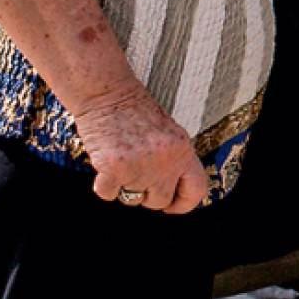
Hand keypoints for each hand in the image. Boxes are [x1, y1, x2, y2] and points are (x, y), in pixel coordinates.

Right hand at [73, 85, 208, 214]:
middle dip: (146, 193)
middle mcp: (165, 161)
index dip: (184, 203)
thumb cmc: (134, 110)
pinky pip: (107, 194)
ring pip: (132, 199)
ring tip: (121, 159)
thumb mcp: (168, 133)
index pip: (196, 190)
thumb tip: (173, 190)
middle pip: (159, 201)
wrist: (107, 92)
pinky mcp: (114, 169)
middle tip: (135, 171)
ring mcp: (140, 166)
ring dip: (124, 186)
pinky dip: (102, 184)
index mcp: (183, 150)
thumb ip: (174, 159)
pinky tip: (104, 163)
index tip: (171, 206)